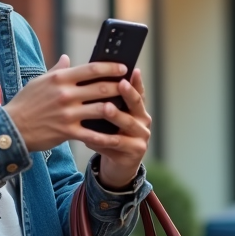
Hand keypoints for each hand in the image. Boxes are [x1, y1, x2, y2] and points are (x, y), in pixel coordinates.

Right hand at [3, 57, 150, 186]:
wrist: (11, 129)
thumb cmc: (25, 103)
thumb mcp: (38, 82)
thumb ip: (56, 71)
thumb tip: (67, 58)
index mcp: (60, 79)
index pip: (91, 69)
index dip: (111, 67)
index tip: (123, 68)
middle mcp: (65, 94)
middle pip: (101, 88)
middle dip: (119, 87)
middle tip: (130, 87)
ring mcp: (68, 113)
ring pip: (101, 109)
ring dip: (117, 109)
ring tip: (127, 109)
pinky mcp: (67, 131)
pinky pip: (92, 133)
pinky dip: (106, 135)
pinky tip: (115, 135)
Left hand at [90, 69, 151, 188]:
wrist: (117, 165)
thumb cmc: (111, 136)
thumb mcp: (112, 118)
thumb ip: (107, 100)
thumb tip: (92, 77)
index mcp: (138, 109)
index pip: (138, 91)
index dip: (136, 81)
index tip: (132, 70)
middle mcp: (143, 121)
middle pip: (136, 105)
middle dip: (128, 94)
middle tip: (120, 83)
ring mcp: (141, 137)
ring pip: (127, 124)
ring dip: (116, 116)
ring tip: (105, 108)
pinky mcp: (135, 152)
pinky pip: (117, 144)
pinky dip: (102, 139)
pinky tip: (90, 135)